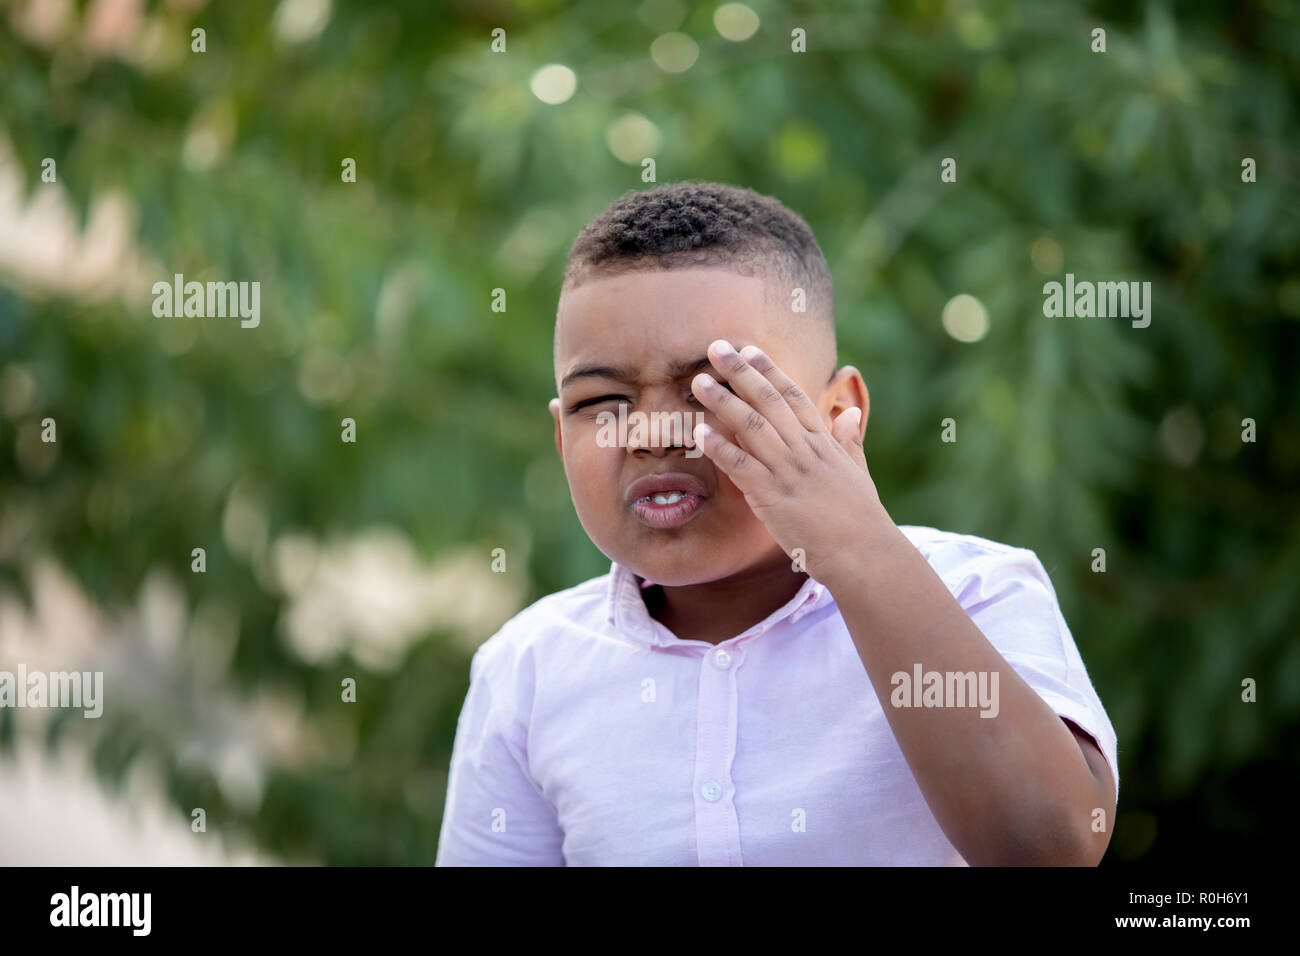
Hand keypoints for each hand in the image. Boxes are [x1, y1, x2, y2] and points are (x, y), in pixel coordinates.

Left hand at [690, 339, 890, 582]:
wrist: (863, 553)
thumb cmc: (861, 517)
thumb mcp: (858, 471)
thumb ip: (849, 440)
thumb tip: (849, 413)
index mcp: (824, 442)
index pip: (793, 396)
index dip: (768, 370)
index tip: (748, 350)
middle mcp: (805, 450)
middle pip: (768, 401)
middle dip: (740, 373)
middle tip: (716, 348)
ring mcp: (788, 472)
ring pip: (751, 427)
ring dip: (723, 402)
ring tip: (699, 382)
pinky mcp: (773, 498)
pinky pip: (741, 467)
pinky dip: (720, 448)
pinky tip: (700, 433)